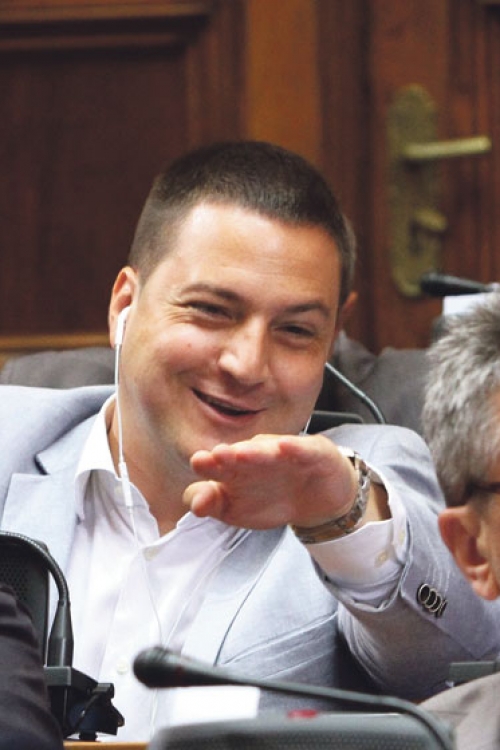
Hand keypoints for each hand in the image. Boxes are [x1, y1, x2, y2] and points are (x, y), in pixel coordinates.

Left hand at [183, 433, 359, 529]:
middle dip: (227, 455)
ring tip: (242, 454)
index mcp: (233, 469)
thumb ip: (213, 504)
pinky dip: (293, 448)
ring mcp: (282, 453)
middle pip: (239, 454)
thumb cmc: (270, 499)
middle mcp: (254, 456)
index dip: (206, 466)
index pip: (216, 465)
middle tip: (216, 455)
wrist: (316, 500)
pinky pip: (301, 449)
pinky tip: (285, 447)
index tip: (198, 465)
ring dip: (254, 452)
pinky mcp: (310, 454)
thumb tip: (195, 505)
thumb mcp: (237, 509)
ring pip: (267, 451)